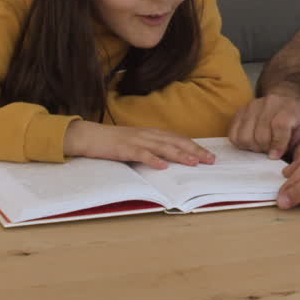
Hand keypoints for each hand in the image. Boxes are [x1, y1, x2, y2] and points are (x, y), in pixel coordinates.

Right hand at [63, 122, 215, 169]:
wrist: (89, 136)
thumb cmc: (113, 142)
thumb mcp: (136, 142)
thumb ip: (152, 148)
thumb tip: (169, 159)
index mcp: (151, 133)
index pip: (178, 139)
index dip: (195, 146)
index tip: (209, 155)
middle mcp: (147, 134)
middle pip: (175, 142)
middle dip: (194, 150)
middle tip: (210, 160)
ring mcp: (136, 141)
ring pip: (162, 147)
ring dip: (179, 155)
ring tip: (194, 162)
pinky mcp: (124, 148)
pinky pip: (141, 154)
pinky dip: (153, 160)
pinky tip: (163, 166)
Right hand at [228, 93, 299, 159]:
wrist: (288, 103)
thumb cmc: (298, 124)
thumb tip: (295, 171)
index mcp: (290, 109)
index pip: (279, 126)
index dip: (277, 144)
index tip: (275, 156)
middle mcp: (271, 103)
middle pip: (260, 134)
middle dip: (265, 149)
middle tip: (269, 151)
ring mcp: (253, 105)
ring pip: (244, 135)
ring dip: (252, 146)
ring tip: (261, 146)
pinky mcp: (241, 110)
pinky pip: (233, 133)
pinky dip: (240, 142)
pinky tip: (252, 141)